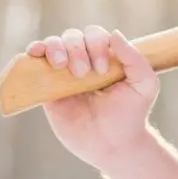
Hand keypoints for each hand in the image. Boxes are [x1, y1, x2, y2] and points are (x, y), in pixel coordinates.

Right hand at [26, 25, 159, 170]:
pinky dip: (32, 53)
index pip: (95, 35)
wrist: (113, 145)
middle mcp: (84, 61)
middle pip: (72, 37)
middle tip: (83, 73)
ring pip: (53, 45)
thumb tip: (114, 33)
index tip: (103, 71)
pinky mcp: (47, 90)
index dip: (96, 46)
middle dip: (76, 49)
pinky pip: (35, 65)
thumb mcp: (145, 84)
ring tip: (61, 66)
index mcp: (106, 56)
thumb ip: (135, 58)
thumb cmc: (131, 114)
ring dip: (54, 48)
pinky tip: (34, 52)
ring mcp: (64, 75)